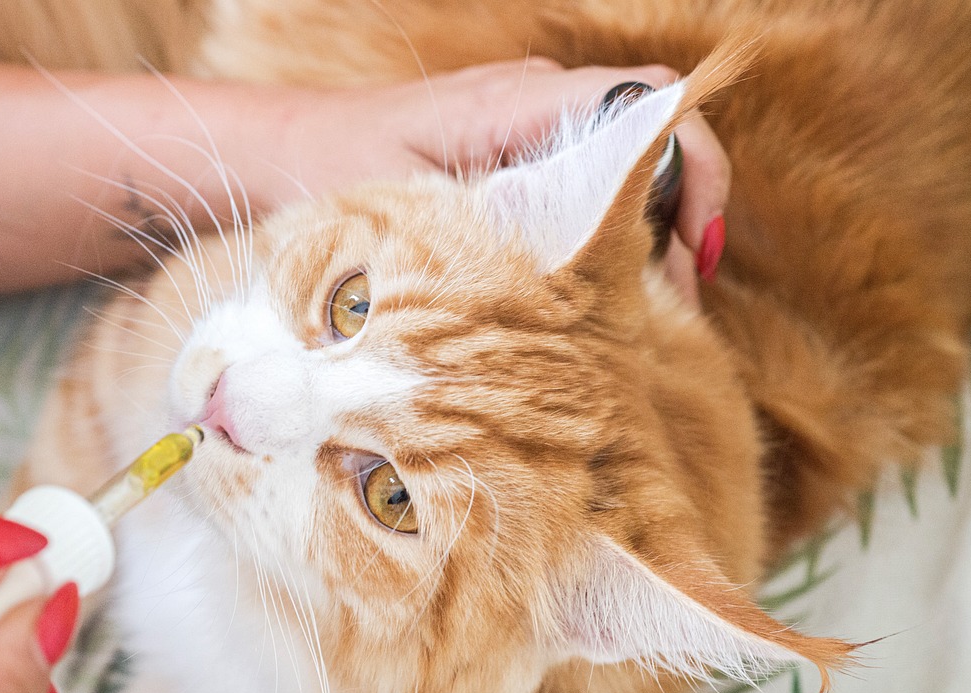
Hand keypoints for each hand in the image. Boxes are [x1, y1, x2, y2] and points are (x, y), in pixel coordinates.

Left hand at [216, 59, 728, 300]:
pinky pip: (585, 183)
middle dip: (680, 217)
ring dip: (646, 234)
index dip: (693, 167)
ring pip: (624, 166)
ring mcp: (525, 126)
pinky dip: (606, 234)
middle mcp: (533, 101)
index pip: (647, 103)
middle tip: (677, 304)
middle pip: (652, 137)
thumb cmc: (329, 171)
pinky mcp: (510, 157)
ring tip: (650, 313)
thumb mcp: (412, 210)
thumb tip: (578, 273)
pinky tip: (601, 294)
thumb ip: (495, 227)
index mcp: (516, 101)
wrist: (277, 152)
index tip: (693, 248)